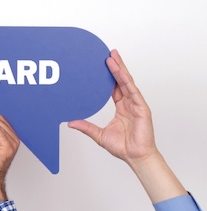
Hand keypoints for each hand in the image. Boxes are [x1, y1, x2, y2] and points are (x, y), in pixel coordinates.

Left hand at [68, 49, 159, 167]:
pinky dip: (125, 80)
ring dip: (120, 68)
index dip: (108, 76)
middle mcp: (129, 103)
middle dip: (115, 66)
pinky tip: (120, 71)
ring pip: (126, 82)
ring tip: (112, 56)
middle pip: (121, 80)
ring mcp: (136, 104)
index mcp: (121, 107)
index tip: (101, 65)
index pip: (114, 87)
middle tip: (107, 53)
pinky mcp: (141, 107)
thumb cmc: (122, 147)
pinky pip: (132, 91)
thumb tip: (70, 123)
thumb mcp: (99, 135)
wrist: (135, 157)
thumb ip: (86, 127)